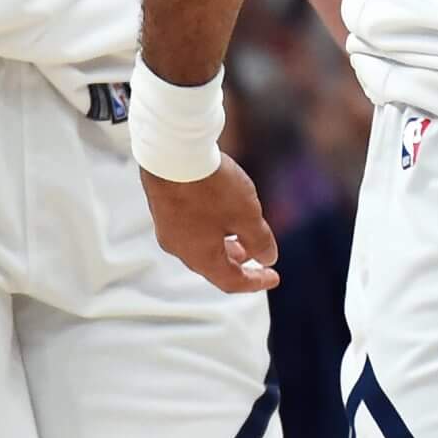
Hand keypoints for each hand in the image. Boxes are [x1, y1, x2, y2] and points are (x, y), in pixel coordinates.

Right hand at [141, 155, 279, 293]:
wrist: (172, 155)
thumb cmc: (210, 187)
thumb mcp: (246, 215)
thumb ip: (259, 240)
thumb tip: (267, 258)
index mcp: (202, 257)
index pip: (231, 282)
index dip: (255, 282)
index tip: (273, 276)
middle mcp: (181, 249)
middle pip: (213, 266)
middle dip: (239, 264)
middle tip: (258, 258)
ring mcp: (169, 230)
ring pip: (201, 247)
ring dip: (224, 246)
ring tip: (242, 236)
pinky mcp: (164, 210)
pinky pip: (191, 230)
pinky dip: (210, 231)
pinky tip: (221, 213)